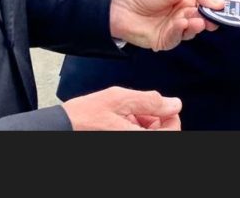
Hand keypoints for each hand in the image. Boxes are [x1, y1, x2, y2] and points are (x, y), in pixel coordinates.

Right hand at [62, 86, 181, 129]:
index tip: (162, 105)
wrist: (64, 125)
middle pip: (161, 132)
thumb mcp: (120, 99)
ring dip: (144, 120)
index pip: (172, 131)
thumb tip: (174, 104)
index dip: (171, 115)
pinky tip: (121, 117)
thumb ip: (150, 101)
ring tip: (125, 112)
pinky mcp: (120, 138)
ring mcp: (126, 140)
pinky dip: (133, 124)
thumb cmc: (87, 114)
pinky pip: (136, 132)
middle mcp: (133, 141)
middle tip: (137, 107)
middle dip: (155, 117)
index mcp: (137, 137)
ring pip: (148, 132)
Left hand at [110, 0, 223, 50]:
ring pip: (191, 30)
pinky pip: (177, 38)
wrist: (118, 3)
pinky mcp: (163, 40)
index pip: (205, 4)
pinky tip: (181, 23)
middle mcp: (179, 13)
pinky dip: (181, 31)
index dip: (215, 7)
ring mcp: (172, 27)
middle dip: (207, 18)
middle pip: (201, 18)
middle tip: (212, 17)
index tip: (225, 9)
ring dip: (195, 25)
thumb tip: (220, 2)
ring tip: (196, 20)